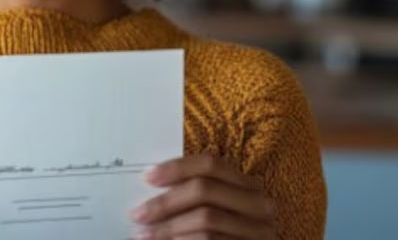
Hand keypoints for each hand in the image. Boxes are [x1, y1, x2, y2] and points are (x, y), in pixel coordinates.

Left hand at [129, 153, 277, 239]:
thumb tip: (151, 183)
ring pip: (206, 219)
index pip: (210, 164)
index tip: (147, 177)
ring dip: (169, 227)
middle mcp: (259, 205)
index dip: (177, 168)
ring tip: (145, 235)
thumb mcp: (217, 210)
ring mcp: (259, 231)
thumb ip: (193, 196)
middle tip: (138, 214)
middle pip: (204, 190)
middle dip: (166, 202)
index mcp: (248, 186)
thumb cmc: (226, 234)